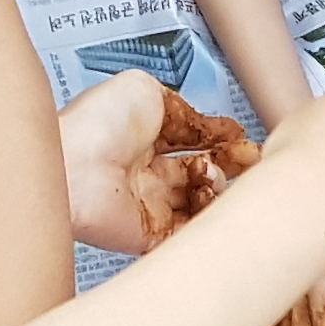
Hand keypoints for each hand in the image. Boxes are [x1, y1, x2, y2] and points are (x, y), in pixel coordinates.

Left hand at [61, 73, 259, 255]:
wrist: (74, 164)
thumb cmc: (94, 124)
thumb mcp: (144, 91)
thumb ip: (181, 108)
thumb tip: (206, 123)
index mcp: (141, 137)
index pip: (192, 142)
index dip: (220, 140)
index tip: (243, 139)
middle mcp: (145, 172)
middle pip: (200, 173)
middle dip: (229, 165)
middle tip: (250, 159)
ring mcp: (148, 204)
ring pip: (200, 203)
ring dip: (218, 188)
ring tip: (214, 175)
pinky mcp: (149, 234)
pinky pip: (188, 232)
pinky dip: (208, 220)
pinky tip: (214, 200)